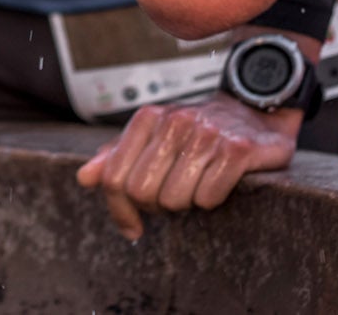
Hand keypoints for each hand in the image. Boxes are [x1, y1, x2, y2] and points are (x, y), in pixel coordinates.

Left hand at [75, 93, 299, 239]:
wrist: (254, 111)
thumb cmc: (199, 130)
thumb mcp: (154, 137)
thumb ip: (118, 156)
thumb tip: (84, 177)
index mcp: (148, 118)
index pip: (115, 178)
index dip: (120, 211)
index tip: (132, 227)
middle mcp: (175, 122)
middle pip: (142, 192)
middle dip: (157, 206)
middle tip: (173, 198)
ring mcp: (206, 134)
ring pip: (175, 199)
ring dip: (187, 203)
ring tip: (197, 185)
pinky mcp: (237, 149)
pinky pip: (209, 197)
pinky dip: (213, 200)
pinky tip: (219, 183)